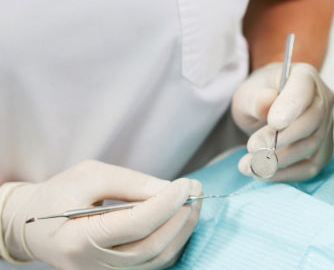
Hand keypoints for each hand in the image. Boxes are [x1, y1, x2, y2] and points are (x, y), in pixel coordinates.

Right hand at [0, 161, 201, 268]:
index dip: (166, 205)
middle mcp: (93, 265)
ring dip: (183, 228)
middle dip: (180, 216)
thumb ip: (129, 182)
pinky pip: (155, 261)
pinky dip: (174, 240)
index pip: (135, 226)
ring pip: (158, 258)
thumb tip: (168, 189)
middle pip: (152, 246)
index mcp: (79, 240)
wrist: (34, 225)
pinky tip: (181, 217)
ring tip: (193, 200)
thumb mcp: (88, 176)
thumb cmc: (59, 195)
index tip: (186, 185)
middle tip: (195, 189)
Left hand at [231, 62, 333, 181]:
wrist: (266, 111)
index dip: (291, 107)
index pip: (303, 90)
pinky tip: (264, 173)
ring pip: (311, 146)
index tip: (273, 123)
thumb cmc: (258, 97)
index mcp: (305, 76)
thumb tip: (267, 102)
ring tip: (249, 164)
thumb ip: (256, 98)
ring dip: (279, 160)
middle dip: (281, 139)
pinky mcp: (323, 149)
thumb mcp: (248, 93)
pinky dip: (286, 174)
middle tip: (253, 148)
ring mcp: (327, 125)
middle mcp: (323, 99)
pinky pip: (310, 166)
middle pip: (313, 121)